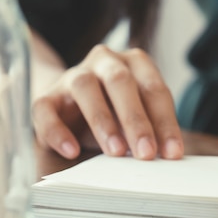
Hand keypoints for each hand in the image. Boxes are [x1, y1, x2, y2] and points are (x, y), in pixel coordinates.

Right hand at [32, 45, 183, 159]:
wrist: (71, 105)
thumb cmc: (116, 111)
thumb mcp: (138, 117)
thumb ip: (152, 130)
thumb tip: (167, 155)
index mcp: (135, 63)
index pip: (154, 89)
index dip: (165, 122)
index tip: (172, 153)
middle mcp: (105, 61)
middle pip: (121, 81)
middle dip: (136, 119)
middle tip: (146, 153)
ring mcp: (73, 74)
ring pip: (85, 87)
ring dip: (102, 121)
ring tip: (116, 151)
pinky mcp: (47, 95)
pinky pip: (46, 109)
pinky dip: (58, 131)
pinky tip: (72, 151)